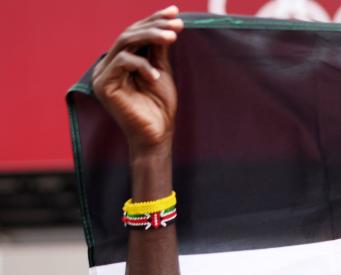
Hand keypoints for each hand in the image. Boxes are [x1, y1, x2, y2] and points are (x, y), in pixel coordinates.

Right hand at [91, 6, 182, 157]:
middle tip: (177, 25)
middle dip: (154, 26)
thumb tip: (166, 24)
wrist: (157, 135)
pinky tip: (156, 76)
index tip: (175, 11)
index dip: (154, 19)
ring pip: (125, 42)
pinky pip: (122, 63)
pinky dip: (142, 65)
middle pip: (129, 34)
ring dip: (150, 36)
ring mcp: (102, 74)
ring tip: (172, 38)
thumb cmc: (160, 107)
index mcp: (120, 60)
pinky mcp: (103, 85)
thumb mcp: (162, 71)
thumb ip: (158, 50)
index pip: (135, 32)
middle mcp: (108, 64)